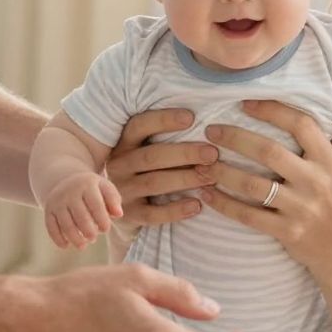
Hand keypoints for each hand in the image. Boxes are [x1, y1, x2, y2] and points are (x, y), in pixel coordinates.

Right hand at [43, 169, 123, 249]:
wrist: (64, 180)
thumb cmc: (91, 190)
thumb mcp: (104, 188)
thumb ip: (113, 200)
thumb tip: (118, 214)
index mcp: (87, 185)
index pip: (96, 204)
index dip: (102, 219)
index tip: (106, 229)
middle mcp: (70, 192)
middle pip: (80, 216)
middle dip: (89, 231)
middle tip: (93, 237)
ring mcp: (57, 201)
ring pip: (66, 224)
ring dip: (75, 238)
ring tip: (82, 245)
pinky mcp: (48, 211)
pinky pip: (51, 227)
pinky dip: (58, 239)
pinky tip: (66, 245)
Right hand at [105, 108, 219, 226]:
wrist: (118, 205)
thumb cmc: (145, 168)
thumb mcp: (144, 147)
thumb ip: (164, 135)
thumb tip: (205, 123)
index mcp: (123, 142)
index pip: (139, 125)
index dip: (164, 120)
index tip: (191, 117)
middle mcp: (118, 165)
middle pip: (151, 157)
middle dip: (185, 154)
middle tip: (212, 153)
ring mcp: (122, 190)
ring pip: (154, 183)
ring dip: (185, 179)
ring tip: (211, 177)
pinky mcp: (129, 214)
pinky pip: (152, 214)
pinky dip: (175, 210)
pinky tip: (197, 205)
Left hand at [199, 100, 331, 282]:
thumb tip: (325, 99)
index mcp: (328, 160)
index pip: (300, 125)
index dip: (271, 110)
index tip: (244, 102)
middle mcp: (316, 182)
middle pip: (269, 151)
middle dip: (235, 138)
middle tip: (210, 130)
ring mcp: (302, 208)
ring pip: (253, 185)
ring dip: (222, 172)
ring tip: (200, 162)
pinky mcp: (287, 232)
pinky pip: (248, 216)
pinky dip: (224, 204)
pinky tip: (205, 193)